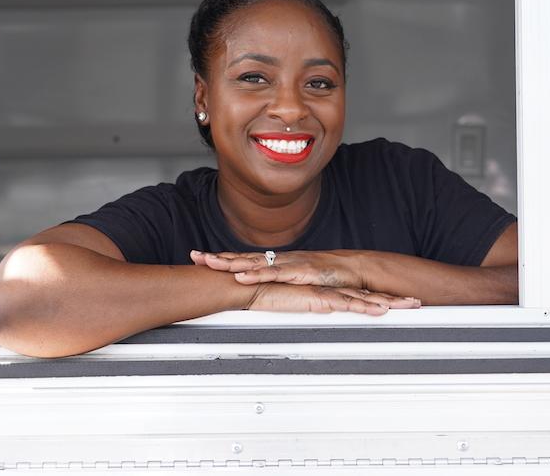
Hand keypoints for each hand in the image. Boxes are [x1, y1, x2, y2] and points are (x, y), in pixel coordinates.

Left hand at [191, 249, 364, 287]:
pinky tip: (243, 276)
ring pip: (255, 263)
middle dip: (219, 258)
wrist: (354, 269)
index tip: (200, 258)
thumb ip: (280, 285)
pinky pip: (275, 274)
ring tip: (212, 264)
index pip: (244, 259)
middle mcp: (280, 260)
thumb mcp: (297, 282)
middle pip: (243, 257)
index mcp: (277, 262)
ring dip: (232, 263)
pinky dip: (257, 274)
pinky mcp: (301, 272)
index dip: (222, 259)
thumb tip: (262, 291)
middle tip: (196, 257)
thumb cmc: (327, 276)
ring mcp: (289, 264)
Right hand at [245, 282, 419, 314]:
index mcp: (327, 292)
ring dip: (389, 302)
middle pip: (369, 296)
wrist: (252, 286)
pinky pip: (347, 304)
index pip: (359, 296)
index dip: (380, 299)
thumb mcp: (294, 305)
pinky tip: (381, 310)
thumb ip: (306, 311)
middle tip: (415, 303)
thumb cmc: (268, 294)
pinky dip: (365, 307)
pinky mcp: (318, 298)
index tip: (399, 303)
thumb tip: (314, 319)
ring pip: (364, 299)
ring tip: (410, 306)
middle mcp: (331, 290)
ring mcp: (327, 293)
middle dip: (394, 299)